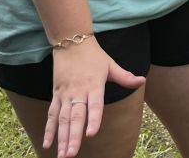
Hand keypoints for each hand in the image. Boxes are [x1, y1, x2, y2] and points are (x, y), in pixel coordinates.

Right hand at [44, 40, 145, 156]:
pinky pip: (51, 114)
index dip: (93, 119)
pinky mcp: (56, 95)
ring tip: (62, 155)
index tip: (91, 134)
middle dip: (73, 136)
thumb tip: (142, 81)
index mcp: (94, 85)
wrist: (71, 41)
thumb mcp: (110, 64)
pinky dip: (48, 130)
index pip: (94, 105)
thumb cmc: (94, 55)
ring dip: (61, 137)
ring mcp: (65, 94)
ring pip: (62, 119)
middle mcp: (78, 91)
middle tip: (72, 154)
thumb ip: (124, 77)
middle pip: (75, 116)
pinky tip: (47, 144)